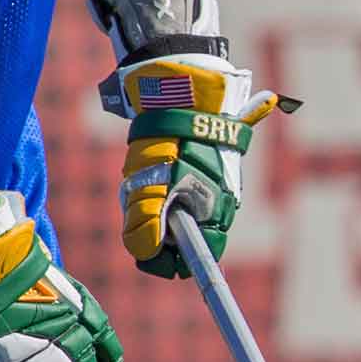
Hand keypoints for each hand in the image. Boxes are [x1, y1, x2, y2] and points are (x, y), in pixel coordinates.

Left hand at [109, 46, 283, 277]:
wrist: (184, 99)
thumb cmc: (170, 141)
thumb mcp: (152, 182)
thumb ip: (146, 221)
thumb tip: (146, 252)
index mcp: (215, 214)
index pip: (197, 259)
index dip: (169, 262)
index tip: (146, 253)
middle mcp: (220, 207)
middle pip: (188, 241)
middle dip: (160, 232)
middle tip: (140, 204)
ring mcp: (215, 192)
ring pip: (182, 219)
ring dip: (159, 209)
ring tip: (146, 180)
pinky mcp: (206, 177)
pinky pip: (181, 199)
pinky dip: (163, 193)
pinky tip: (153, 171)